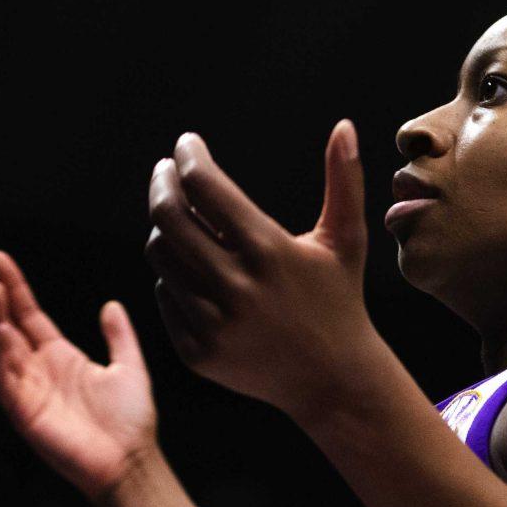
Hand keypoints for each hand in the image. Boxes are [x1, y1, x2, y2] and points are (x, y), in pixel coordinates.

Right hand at [0, 249, 158, 499]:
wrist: (131, 462)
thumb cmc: (130, 422)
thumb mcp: (129, 367)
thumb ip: (119, 337)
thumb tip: (111, 304)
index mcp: (59, 356)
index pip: (28, 314)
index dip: (13, 287)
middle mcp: (37, 370)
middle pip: (2, 325)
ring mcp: (27, 390)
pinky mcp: (24, 413)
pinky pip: (5, 380)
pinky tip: (0, 333)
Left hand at [146, 122, 378, 420]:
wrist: (332, 380)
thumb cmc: (339, 299)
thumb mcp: (345, 240)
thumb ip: (344, 180)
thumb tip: (344, 126)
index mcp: (269, 252)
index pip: (206, 187)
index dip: (190, 156)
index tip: (187, 143)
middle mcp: (237, 288)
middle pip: (169, 218)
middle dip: (162, 183)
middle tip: (165, 170)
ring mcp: (213, 324)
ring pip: (161, 257)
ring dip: (164, 229)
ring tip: (179, 217)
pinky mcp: (197, 353)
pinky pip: (165, 296)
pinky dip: (173, 274)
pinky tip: (190, 264)